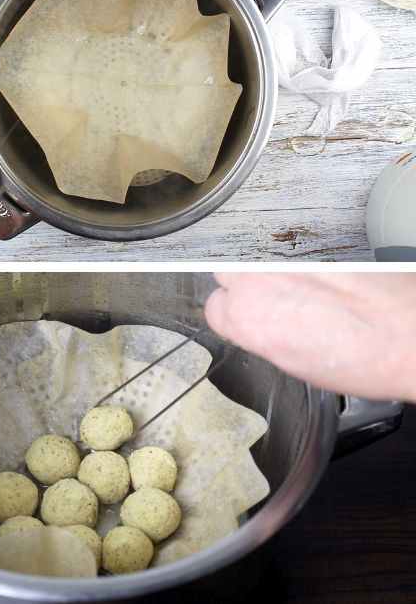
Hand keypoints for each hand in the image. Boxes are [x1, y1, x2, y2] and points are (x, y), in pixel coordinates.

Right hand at [204, 273, 415, 402]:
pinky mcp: (315, 247)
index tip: (251, 324)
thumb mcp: (293, 363)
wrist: (411, 334)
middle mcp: (259, 280)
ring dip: (273, 276)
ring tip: (304, 298)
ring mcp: (287, 260)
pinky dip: (305, 269)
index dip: (235, 316)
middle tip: (275, 308)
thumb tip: (260, 327)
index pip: (214, 307)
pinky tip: (328, 289)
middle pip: (227, 274)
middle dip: (246, 288)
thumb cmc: (362, 360)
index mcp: (245, 316)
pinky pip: (294, 256)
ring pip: (259, 261)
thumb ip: (262, 336)